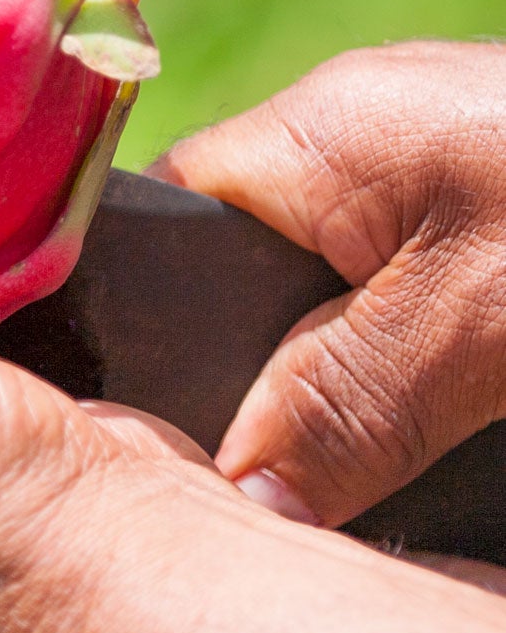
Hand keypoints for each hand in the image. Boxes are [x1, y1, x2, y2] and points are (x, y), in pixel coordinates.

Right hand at [153, 41, 505, 527]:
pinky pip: (402, 283)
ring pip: (330, 287)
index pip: (173, 217)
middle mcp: (351, 133)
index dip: (159, 322)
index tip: (175, 429)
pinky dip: (414, 355)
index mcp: (315, 134)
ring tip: (383, 449)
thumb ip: (347, 398)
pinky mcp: (485, 190)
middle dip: (262, 366)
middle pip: (247, 263)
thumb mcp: (484, 321)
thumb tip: (236, 499)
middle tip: (291, 470)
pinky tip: (448, 409)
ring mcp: (424, 155)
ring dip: (348, 373)